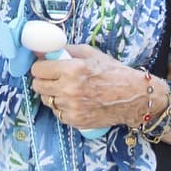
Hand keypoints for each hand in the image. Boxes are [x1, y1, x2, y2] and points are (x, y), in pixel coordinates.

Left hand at [29, 46, 144, 131]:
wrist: (132, 96)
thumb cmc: (113, 72)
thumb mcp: (90, 54)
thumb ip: (65, 51)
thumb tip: (42, 50)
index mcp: (72, 69)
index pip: (38, 70)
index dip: (40, 67)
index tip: (45, 67)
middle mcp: (69, 89)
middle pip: (38, 86)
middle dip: (43, 80)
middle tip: (52, 78)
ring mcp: (71, 107)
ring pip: (47, 100)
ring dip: (52, 94)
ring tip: (66, 90)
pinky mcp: (75, 120)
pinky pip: (57, 113)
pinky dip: (62, 107)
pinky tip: (74, 101)